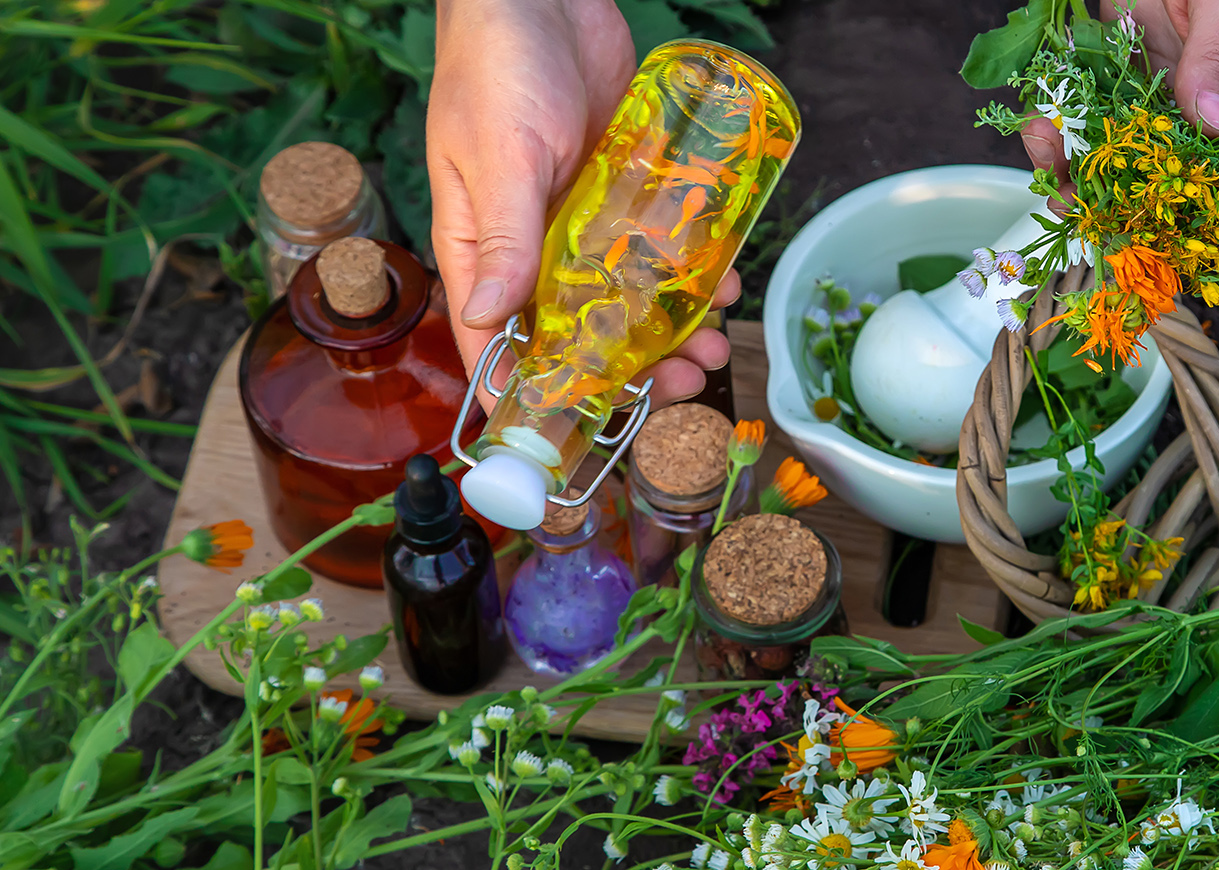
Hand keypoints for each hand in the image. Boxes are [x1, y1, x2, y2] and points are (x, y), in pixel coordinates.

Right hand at [428, 0, 734, 407]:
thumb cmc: (495, 64)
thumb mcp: (498, 154)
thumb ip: (501, 236)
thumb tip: (492, 318)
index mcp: (478, 247)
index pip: (498, 342)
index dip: (533, 393)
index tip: (573, 436)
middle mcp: (530, 243)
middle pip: (576, 330)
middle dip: (627, 366)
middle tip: (678, 387)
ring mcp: (581, 217)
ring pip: (625, 294)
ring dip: (669, 325)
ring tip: (711, 345)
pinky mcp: (624, 187)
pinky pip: (658, 243)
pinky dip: (688, 268)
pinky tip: (720, 283)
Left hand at [1021, 0, 1218, 207]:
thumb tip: (1210, 123)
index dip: (1196, 196)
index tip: (1154, 216)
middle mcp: (1204, 95)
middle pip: (1165, 164)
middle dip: (1119, 188)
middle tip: (1079, 204)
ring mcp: (1157, 79)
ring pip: (1119, 138)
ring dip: (1079, 157)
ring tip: (1047, 160)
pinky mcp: (1117, 58)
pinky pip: (1087, 97)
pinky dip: (1060, 114)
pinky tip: (1038, 123)